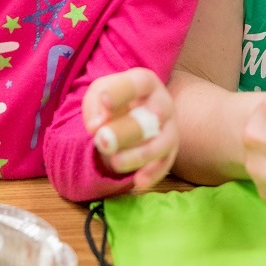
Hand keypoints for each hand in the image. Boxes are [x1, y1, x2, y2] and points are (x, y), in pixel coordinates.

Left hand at [83, 69, 177, 192]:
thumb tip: (96, 125)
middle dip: (127, 130)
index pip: (137, 84)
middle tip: (102, 140)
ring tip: (115, 162)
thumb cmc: (115, 101)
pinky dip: (153, 174)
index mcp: (146, 83)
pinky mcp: (170, 151)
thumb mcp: (100, 92)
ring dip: (139, 155)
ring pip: (162, 143)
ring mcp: (170, 128)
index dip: (122, 92)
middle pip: (153, 116)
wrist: (135, 112)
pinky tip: (138, 182)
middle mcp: (163, 104)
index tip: (104, 101)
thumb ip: (95, 103)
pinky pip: (166, 164)